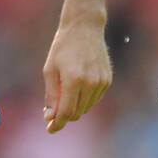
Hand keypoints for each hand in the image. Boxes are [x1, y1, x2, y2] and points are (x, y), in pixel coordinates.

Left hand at [42, 19, 111, 133]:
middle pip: (77, 113)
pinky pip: (93, 99)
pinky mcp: (107, 80)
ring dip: (74, 108)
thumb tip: (50, 117)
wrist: (84, 28)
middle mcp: (90, 82)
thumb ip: (51, 95)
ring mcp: (101, 82)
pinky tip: (76, 89)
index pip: (67, 112)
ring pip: (86, 108)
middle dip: (64, 116)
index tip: (50, 130)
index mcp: (73, 79)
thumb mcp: (50, 70)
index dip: (57, 123)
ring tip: (63, 96)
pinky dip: (84, 100)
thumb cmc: (63, 47)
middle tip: (52, 111)